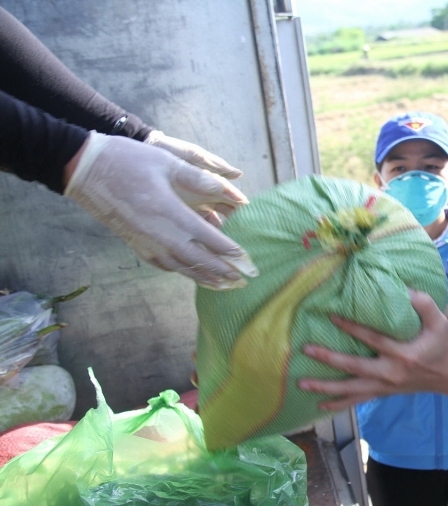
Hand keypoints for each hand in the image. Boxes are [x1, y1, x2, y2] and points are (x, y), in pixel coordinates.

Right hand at [65, 131, 258, 289]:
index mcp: (169, 212)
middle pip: (198, 260)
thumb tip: (227, 188)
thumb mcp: (166, 161)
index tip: (245, 260)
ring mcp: (145, 242)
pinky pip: (164, 265)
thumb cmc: (128, 160)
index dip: (228, 251)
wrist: (84, 170)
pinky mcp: (135, 244)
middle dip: (222, 272)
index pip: (207, 239)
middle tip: (243, 281)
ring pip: (181, 267)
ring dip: (204, 277)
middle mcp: (158, 233)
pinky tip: (192, 273)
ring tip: (224, 285)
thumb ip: (198, 178)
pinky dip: (182, 271)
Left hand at [299, 289, 447, 410]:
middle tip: (306, 349)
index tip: (331, 316)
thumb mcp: (439, 321)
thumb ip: (423, 303)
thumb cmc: (440, 344)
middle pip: (355, 367)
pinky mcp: (382, 393)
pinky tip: (320, 405)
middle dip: (329, 359)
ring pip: (351, 389)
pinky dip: (338, 404)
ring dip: (325, 387)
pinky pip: (356, 400)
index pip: (373, 339)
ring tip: (302, 383)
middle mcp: (391, 373)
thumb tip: (402, 288)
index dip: (352, 328)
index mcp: (404, 354)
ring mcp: (385, 386)